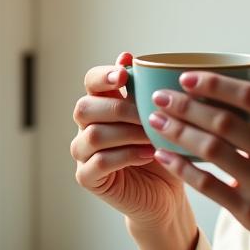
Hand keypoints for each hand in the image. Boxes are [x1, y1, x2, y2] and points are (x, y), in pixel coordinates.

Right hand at [70, 52, 190, 229]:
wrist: (167, 194)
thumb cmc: (163, 150)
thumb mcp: (158, 116)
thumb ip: (143, 89)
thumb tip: (126, 55)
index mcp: (102, 104)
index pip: (90, 81)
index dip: (103, 76)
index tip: (124, 75)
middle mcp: (86, 126)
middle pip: (85, 107)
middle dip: (119, 108)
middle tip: (148, 114)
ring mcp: (83, 153)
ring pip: (93, 135)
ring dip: (127, 133)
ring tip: (153, 136)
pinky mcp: (87, 177)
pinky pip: (99, 162)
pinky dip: (126, 156)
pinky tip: (149, 153)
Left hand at [145, 73, 249, 249]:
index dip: (215, 84)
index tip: (189, 77)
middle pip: (223, 120)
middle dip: (185, 103)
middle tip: (160, 95)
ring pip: (211, 150)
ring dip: (178, 131)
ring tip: (156, 120)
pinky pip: (209, 186)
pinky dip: (183, 169)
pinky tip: (164, 157)